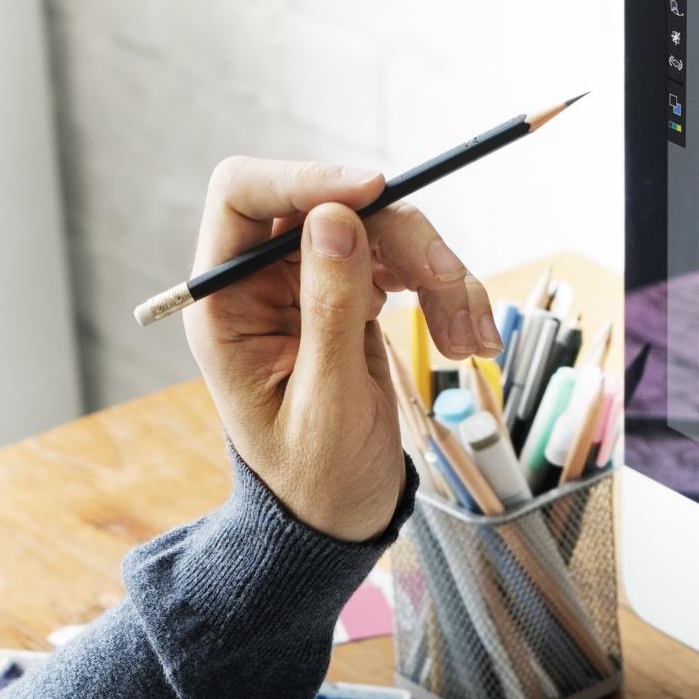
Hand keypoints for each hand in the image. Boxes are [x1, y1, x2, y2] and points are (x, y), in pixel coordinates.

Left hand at [184, 157, 502, 541]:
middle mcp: (263, 282)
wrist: (338, 520)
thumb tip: (335, 216)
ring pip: (381, 231)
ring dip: (439, 274)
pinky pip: (406, 266)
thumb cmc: (316, 479)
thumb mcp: (325, 401)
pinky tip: (472, 340)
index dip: (307, 178)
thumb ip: (327, 308)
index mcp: (227, 304)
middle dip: (401, 238)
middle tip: (451, 286)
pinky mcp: (353, 297)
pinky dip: (447, 294)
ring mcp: (311, 286)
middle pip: (331, 206)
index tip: (377, 190)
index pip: (244, 195)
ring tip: (471, 342)